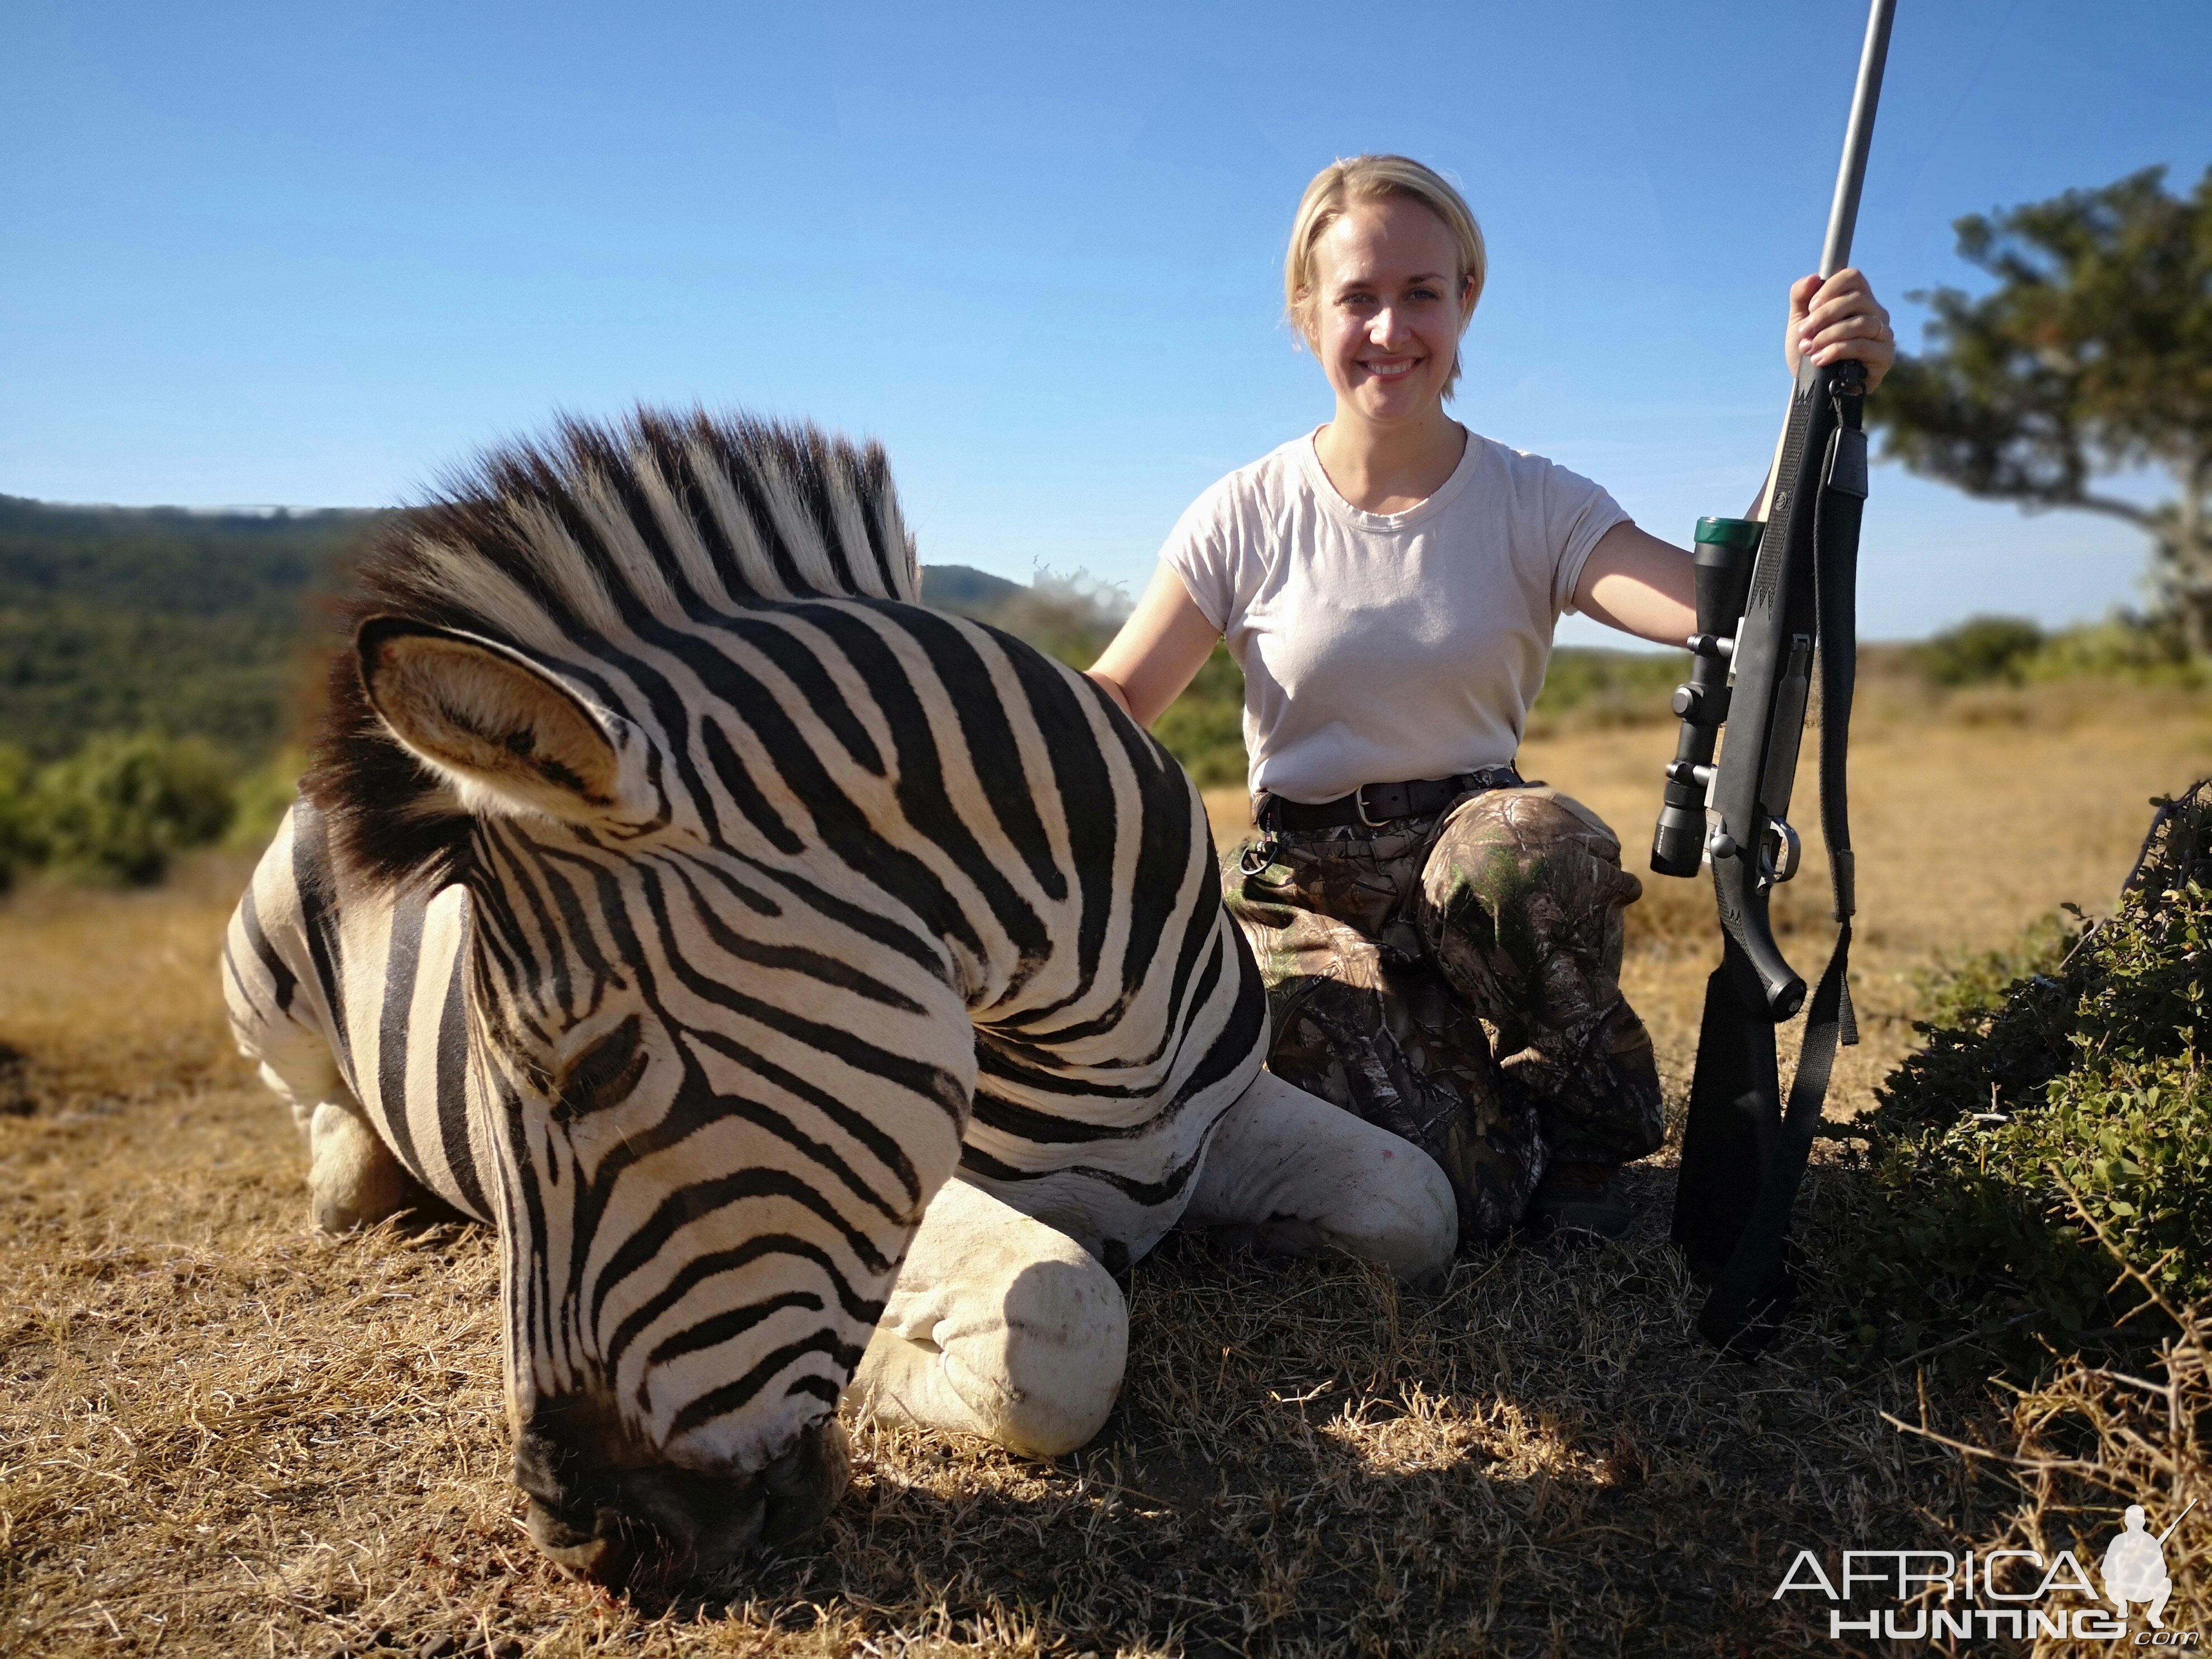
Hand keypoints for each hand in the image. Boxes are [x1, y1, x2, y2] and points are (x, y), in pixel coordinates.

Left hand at [1785, 268, 1893, 391]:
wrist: (1810, 386)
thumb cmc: (1808, 350)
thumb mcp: (1798, 323)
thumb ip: (1800, 298)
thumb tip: (1812, 278)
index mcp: (1857, 299)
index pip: (1853, 277)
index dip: (1830, 288)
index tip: (1810, 307)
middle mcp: (1875, 312)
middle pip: (1856, 299)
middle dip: (1824, 316)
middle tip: (1804, 332)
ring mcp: (1883, 333)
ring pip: (1859, 323)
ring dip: (1828, 335)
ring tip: (1808, 348)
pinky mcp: (1885, 355)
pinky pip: (1863, 346)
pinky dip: (1837, 350)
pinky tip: (1820, 359)